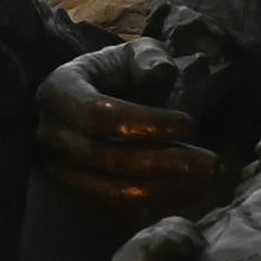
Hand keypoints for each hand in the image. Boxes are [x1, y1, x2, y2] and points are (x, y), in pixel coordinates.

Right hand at [39, 37, 229, 209]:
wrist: (98, 99)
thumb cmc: (118, 73)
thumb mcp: (135, 54)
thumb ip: (149, 57)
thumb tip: (161, 73)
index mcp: (58, 90)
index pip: (95, 114)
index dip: (143, 122)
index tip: (189, 122)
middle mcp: (49, 133)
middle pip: (105, 157)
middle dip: (161, 161)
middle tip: (210, 162)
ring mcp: (59, 167)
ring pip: (111, 189)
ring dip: (164, 188)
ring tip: (208, 177)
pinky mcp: (76, 192)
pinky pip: (116, 206)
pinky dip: (156, 201)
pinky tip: (190, 191)